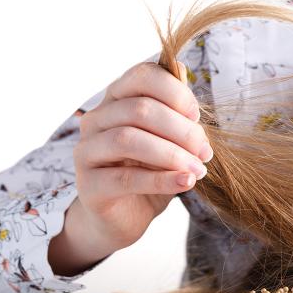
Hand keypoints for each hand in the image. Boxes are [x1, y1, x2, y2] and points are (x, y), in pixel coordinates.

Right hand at [49, 61, 212, 274]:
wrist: (125, 216)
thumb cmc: (149, 171)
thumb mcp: (169, 139)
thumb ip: (176, 112)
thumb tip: (184, 78)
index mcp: (116, 99)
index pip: (141, 76)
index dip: (174, 91)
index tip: (197, 115)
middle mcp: (96, 120)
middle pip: (139, 109)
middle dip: (181, 130)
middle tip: (205, 152)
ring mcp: (87, 151)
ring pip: (128, 140)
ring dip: (172, 154)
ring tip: (197, 170)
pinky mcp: (88, 184)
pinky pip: (126, 178)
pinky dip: (161, 180)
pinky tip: (185, 182)